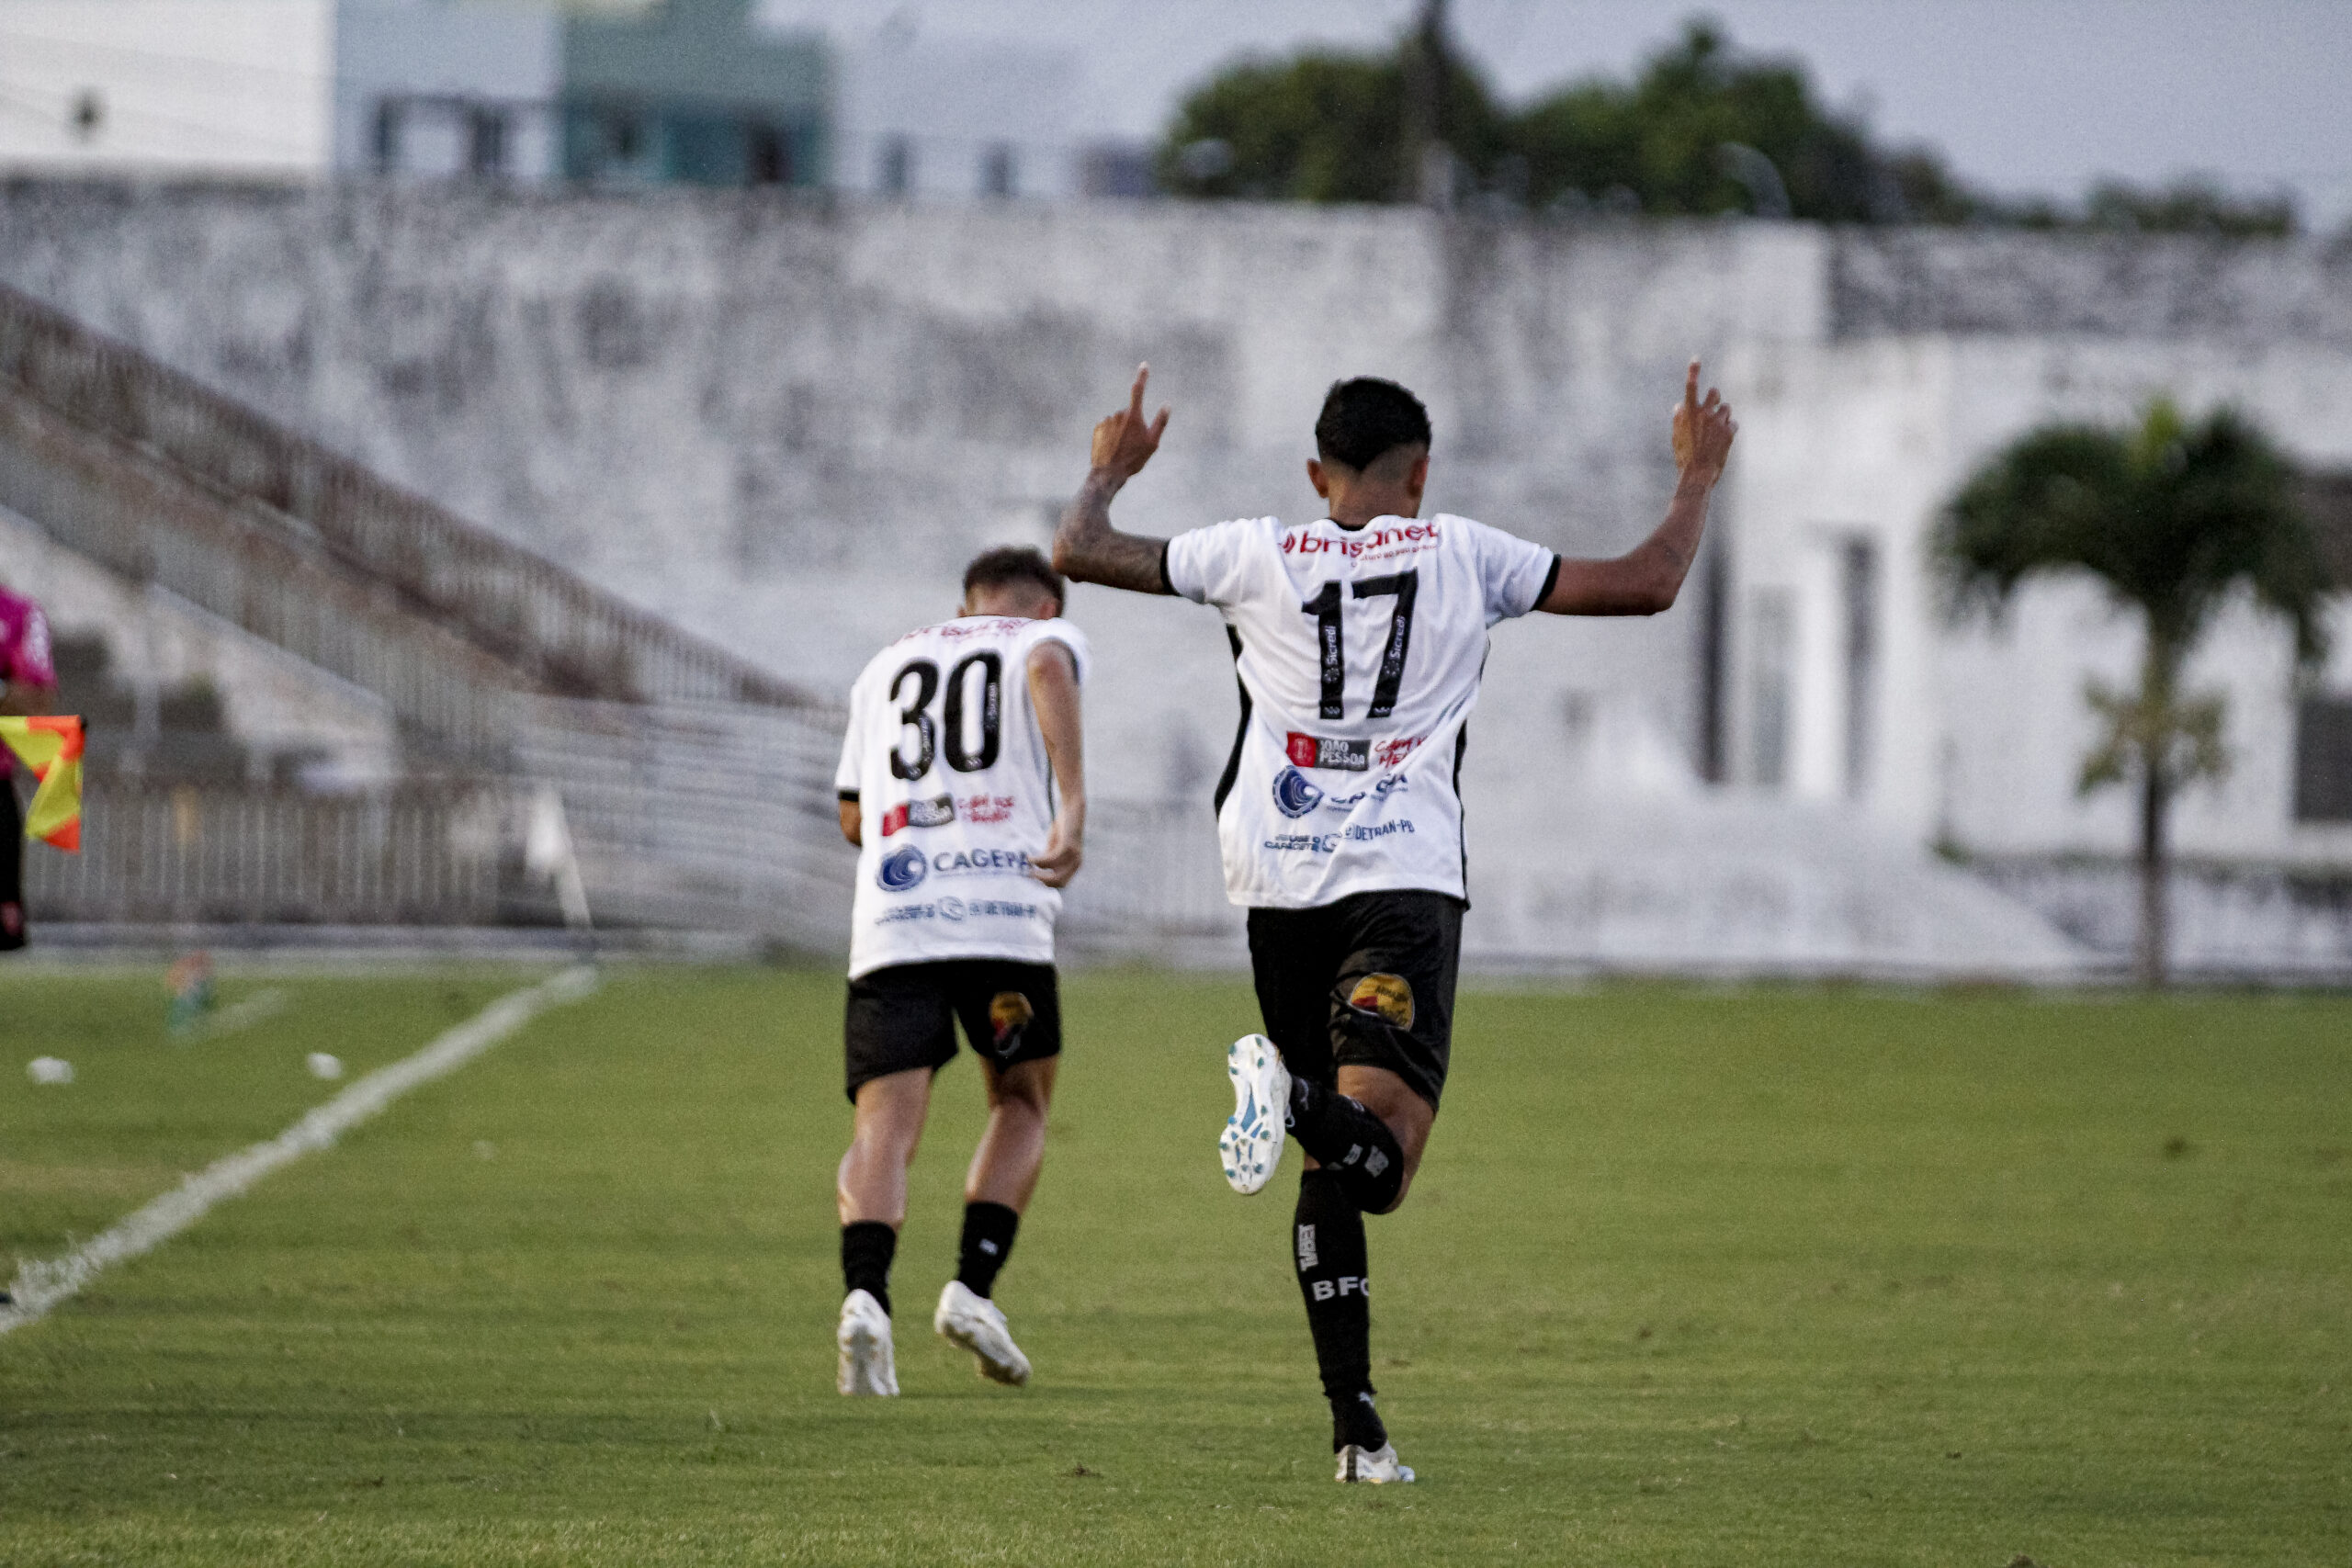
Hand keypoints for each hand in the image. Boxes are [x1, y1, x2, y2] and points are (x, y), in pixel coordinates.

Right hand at [1030, 812, 1082, 888]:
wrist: (1072, 808)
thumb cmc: (1063, 826)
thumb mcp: (1055, 845)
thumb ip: (1049, 857)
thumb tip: (1037, 868)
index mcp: (1075, 865)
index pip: (1061, 883)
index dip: (1047, 883)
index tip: (1034, 876)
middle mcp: (1076, 863)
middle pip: (1059, 883)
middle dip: (1042, 880)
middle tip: (1030, 873)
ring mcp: (1073, 856)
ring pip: (1054, 875)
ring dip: (1038, 871)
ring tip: (1028, 862)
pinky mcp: (1067, 847)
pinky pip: (1050, 860)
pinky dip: (1038, 861)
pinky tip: (1030, 857)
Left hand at [1089, 363, 1169, 482]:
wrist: (1108, 473)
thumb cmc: (1133, 459)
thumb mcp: (1152, 443)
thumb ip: (1161, 422)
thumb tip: (1167, 405)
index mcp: (1133, 416)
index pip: (1138, 390)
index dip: (1142, 377)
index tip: (1144, 365)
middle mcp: (1119, 414)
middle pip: (1130, 414)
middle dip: (1133, 424)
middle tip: (1134, 444)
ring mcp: (1107, 420)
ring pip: (1119, 421)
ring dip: (1122, 431)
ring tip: (1122, 449)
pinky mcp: (1098, 428)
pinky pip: (1108, 428)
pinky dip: (1111, 435)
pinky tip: (1112, 448)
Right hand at [1671, 360, 1736, 484]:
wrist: (1697, 476)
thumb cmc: (1684, 457)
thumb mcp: (1676, 438)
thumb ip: (1679, 420)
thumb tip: (1680, 405)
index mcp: (1688, 413)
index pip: (1690, 387)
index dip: (1693, 371)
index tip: (1696, 359)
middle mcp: (1703, 413)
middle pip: (1715, 392)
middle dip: (1716, 397)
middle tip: (1714, 407)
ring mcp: (1717, 422)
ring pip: (1726, 408)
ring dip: (1723, 417)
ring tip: (1715, 433)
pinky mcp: (1729, 431)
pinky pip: (1732, 424)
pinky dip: (1729, 431)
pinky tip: (1722, 443)